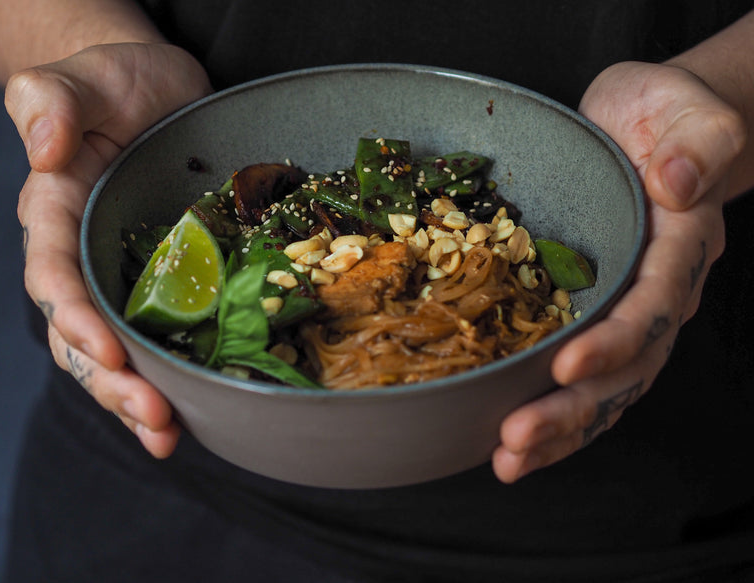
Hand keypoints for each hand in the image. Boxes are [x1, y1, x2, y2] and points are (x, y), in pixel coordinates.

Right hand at [7, 42, 212, 456]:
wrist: (157, 92)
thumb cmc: (114, 83)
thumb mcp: (80, 80)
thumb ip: (50, 103)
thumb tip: (45, 148)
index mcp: (56, 216)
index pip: (55, 278)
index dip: (75, 319)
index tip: (108, 350)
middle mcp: (86, 258)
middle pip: (84, 334)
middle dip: (112, 381)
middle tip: (152, 417)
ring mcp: (127, 276)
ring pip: (119, 351)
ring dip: (139, 398)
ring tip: (168, 435)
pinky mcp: (171, 283)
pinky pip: (164, 337)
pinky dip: (173, 379)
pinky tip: (191, 415)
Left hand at [492, 61, 746, 482]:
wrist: (644, 130)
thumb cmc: (658, 113)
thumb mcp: (679, 106)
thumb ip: (695, 139)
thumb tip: (678, 183)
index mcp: (679, 247)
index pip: (652, 305)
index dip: (614, 342)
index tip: (565, 366)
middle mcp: (658, 292)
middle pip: (626, 369)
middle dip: (572, 409)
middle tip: (516, 439)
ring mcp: (627, 313)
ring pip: (604, 389)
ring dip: (558, 430)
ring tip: (508, 460)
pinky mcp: (595, 318)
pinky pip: (581, 378)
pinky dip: (552, 413)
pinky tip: (512, 443)